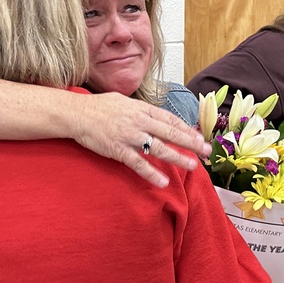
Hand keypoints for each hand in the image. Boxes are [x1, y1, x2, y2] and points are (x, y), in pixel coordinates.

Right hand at [71, 92, 211, 187]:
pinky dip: (151, 173)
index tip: (199, 136)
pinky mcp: (119, 150)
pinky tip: (163, 181)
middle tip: (206, 151)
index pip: (170, 120)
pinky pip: (138, 163)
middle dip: (191, 143)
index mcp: (142, 109)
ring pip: (159, 148)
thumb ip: (142, 110)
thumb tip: (157, 118)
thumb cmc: (100, 107)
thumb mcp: (125, 102)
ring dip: (178, 157)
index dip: (187, 129)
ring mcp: (130, 136)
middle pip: (171, 133)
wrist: (77, 113)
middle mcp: (140, 122)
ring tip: (192, 166)